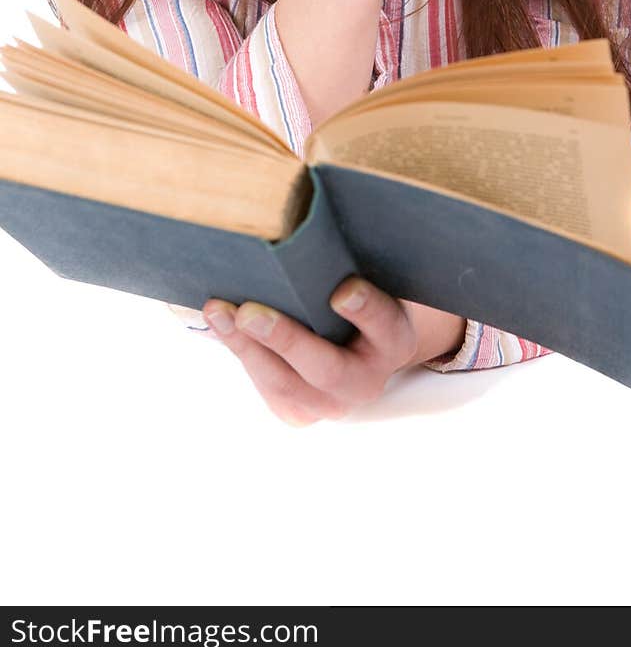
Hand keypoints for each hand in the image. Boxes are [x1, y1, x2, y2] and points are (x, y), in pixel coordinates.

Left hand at [201, 278, 419, 425]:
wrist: (358, 347)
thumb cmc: (360, 296)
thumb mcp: (370, 280)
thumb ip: (348, 265)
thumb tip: (304, 233)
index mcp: (395, 341)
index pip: (384, 323)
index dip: (365, 308)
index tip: (343, 290)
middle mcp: (368, 382)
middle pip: (327, 368)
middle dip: (285, 340)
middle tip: (250, 313)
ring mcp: (333, 405)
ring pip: (285, 383)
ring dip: (246, 347)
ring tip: (219, 311)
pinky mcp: (300, 413)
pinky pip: (267, 388)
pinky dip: (241, 353)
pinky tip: (221, 323)